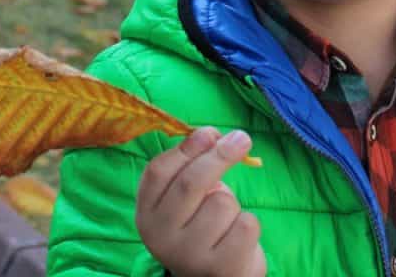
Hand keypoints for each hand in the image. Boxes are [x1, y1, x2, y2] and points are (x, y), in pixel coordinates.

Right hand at [136, 127, 265, 276]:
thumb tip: (213, 135)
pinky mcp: (219, 268)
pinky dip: (248, 224)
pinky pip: (245, 224)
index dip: (187, 147)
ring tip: (226, 220)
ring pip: (222, 203)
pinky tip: (236, 237)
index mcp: (147, 214)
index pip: (158, 171)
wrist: (217, 276)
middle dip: (220, 155)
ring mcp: (189, 255)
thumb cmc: (204, 225)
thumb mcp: (189, 197)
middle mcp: (161, 237)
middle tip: (242, 139)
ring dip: (233, 203)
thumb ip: (193, 166)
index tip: (211, 132)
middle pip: (191, 182)